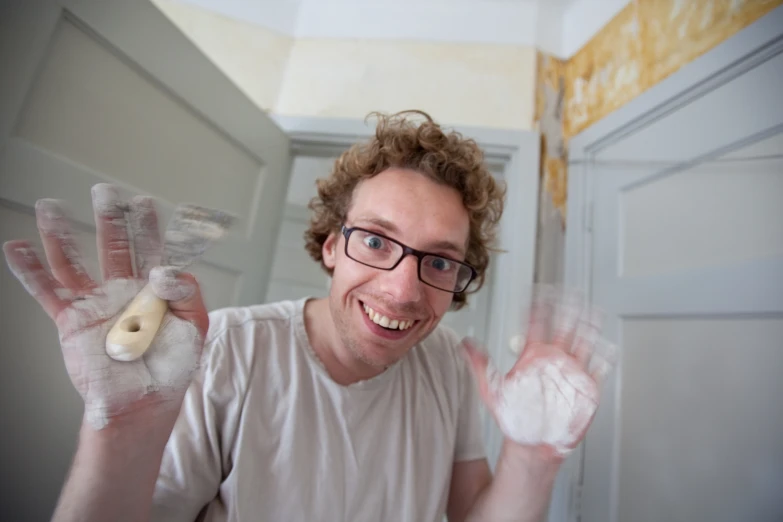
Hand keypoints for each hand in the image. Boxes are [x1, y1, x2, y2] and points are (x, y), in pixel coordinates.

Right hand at [3, 184, 209, 429]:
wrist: (142, 403)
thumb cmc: (172, 367)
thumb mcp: (192, 328)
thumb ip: (186, 295)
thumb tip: (167, 269)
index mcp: (155, 289)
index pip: (152, 249)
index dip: (148, 226)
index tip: (143, 202)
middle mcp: (123, 289)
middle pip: (114, 246)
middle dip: (110, 219)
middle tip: (105, 192)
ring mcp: (96, 303)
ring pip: (75, 263)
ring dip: (62, 236)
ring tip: (50, 207)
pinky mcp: (72, 322)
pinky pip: (48, 292)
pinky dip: (31, 271)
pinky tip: (17, 248)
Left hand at [462, 285, 616, 457]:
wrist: (532, 443)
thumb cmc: (513, 417)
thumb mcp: (491, 390)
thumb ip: (480, 365)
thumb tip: (465, 343)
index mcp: (532, 354)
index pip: (536, 323)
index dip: (539, 307)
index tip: (540, 291)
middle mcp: (554, 358)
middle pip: (564, 326)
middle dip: (567, 309)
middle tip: (570, 293)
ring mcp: (572, 371)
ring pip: (584, 342)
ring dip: (588, 327)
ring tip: (591, 313)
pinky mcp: (586, 388)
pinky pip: (599, 369)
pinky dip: (604, 358)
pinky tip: (606, 348)